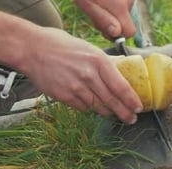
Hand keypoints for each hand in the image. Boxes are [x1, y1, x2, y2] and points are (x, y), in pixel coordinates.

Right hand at [19, 27, 141, 123]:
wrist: (32, 49)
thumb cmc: (62, 46)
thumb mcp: (89, 49)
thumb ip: (104, 63)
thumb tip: (121, 73)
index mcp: (99, 61)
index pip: (121, 87)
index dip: (132, 100)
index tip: (138, 107)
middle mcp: (89, 76)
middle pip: (112, 101)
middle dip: (124, 113)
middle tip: (131, 119)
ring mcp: (76, 87)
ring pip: (98, 107)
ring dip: (108, 112)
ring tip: (114, 114)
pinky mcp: (64, 96)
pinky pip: (83, 108)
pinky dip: (89, 108)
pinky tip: (92, 106)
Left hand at [74, 0, 136, 38]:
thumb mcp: (87, 4)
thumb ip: (102, 20)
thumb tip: (117, 33)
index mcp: (120, 7)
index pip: (129, 32)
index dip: (117, 34)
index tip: (104, 30)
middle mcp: (129, 1)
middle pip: (126, 22)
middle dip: (112, 22)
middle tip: (95, 12)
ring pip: (123, 12)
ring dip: (111, 12)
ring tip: (97, 2)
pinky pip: (123, 3)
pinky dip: (113, 4)